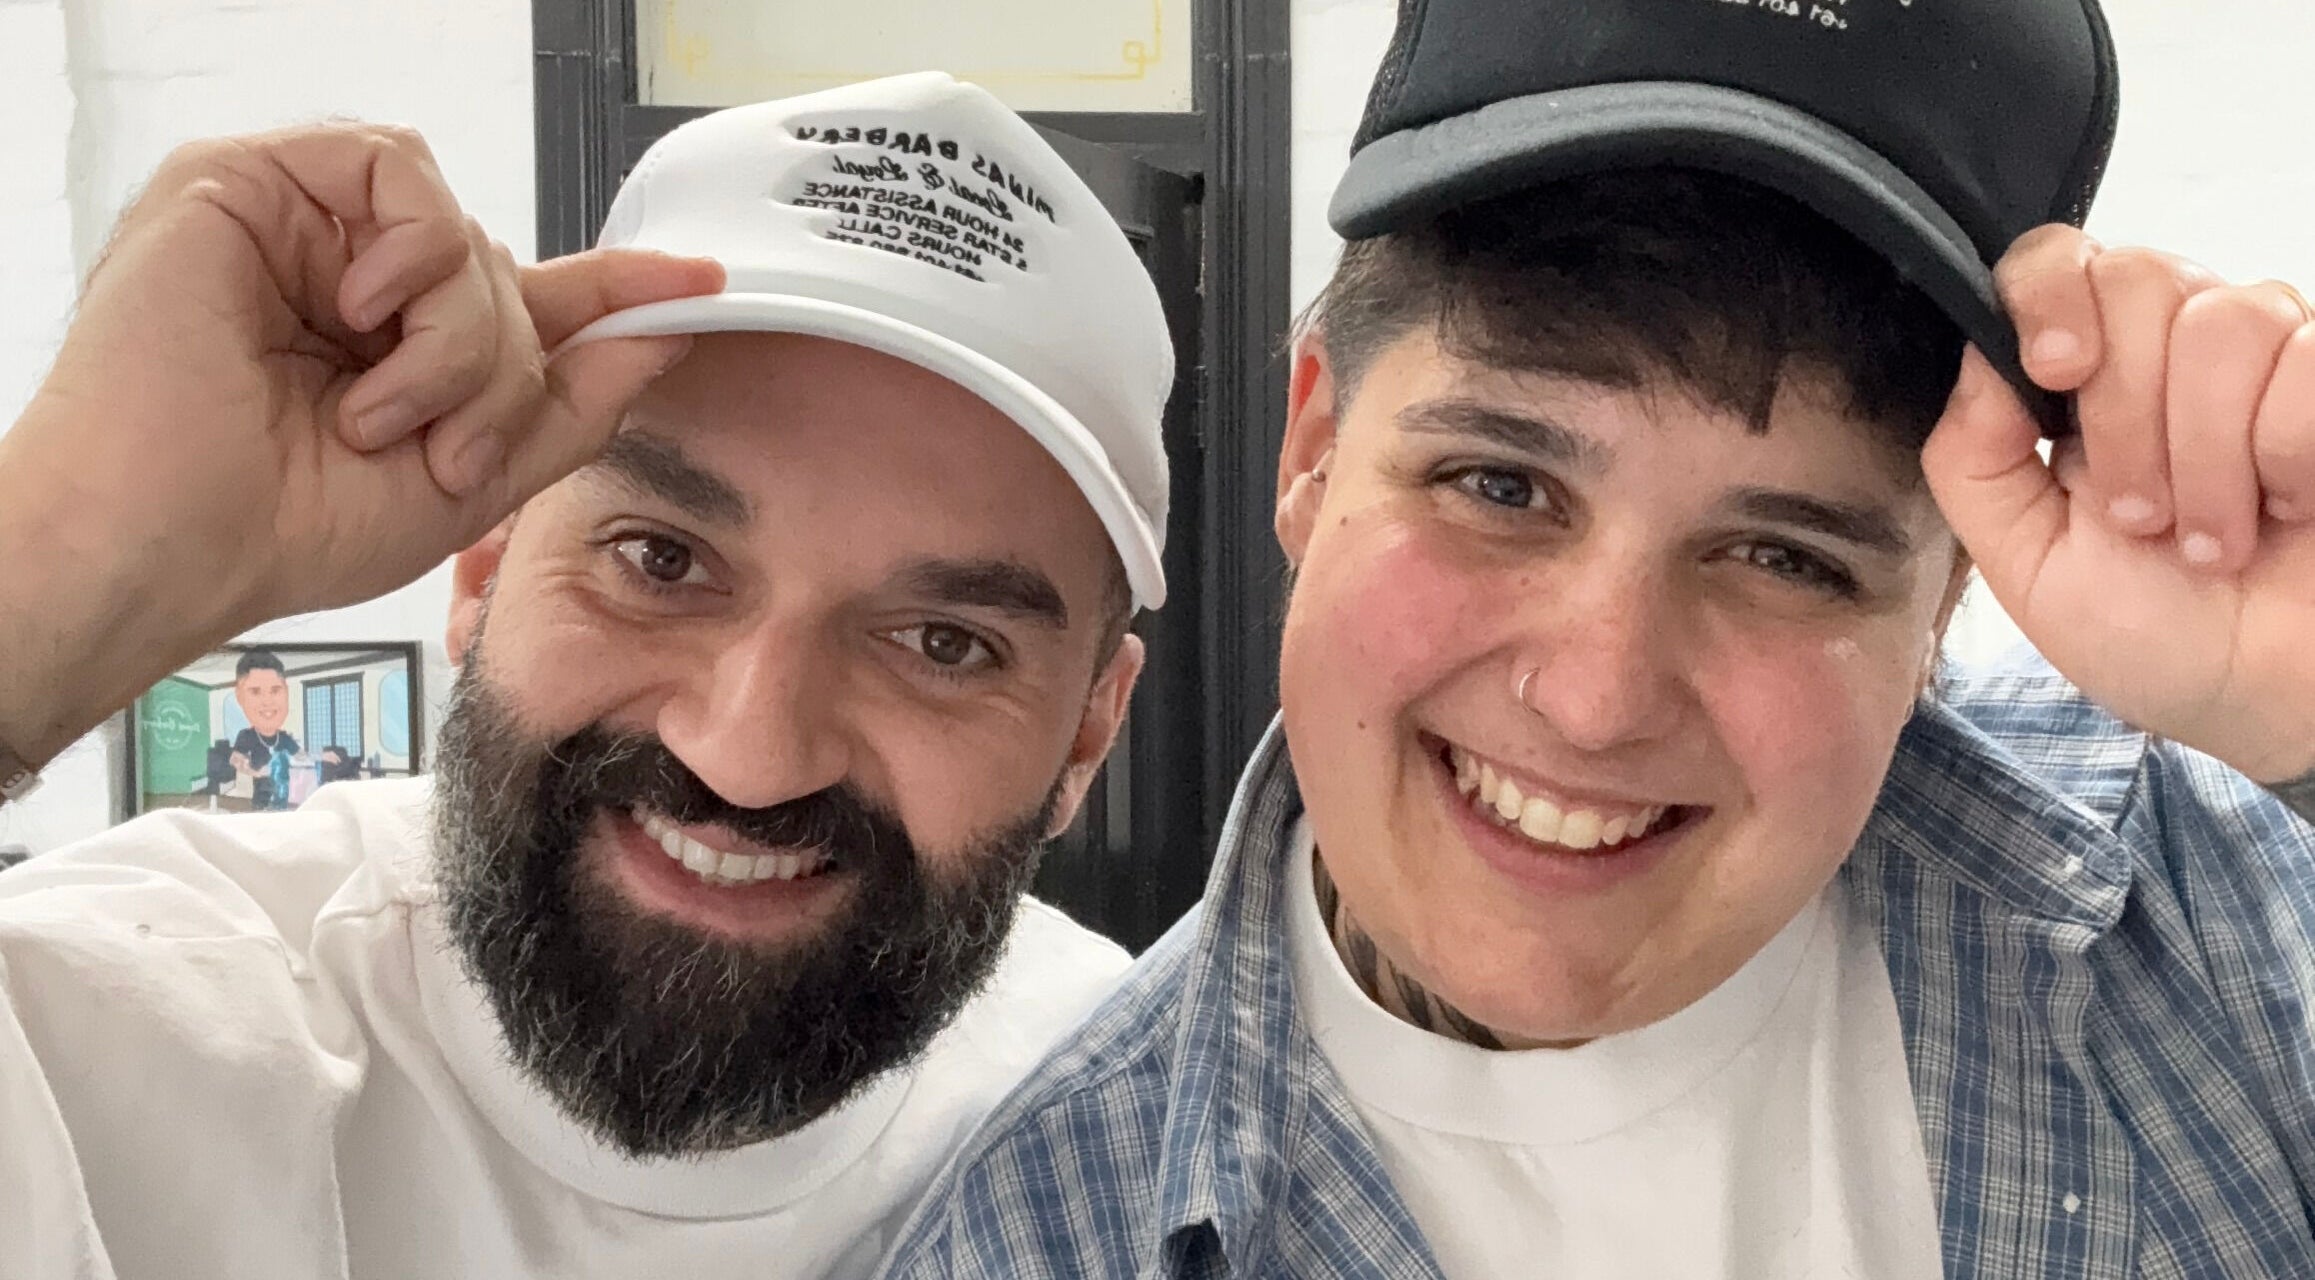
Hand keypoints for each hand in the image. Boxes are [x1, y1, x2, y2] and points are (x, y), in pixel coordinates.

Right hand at [0, 122, 723, 763]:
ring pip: (464, 231)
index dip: (614, 289)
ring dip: (457, 337)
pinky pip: (398, 170)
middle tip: (444, 447)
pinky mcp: (248, 181)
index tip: (697, 282)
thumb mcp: (476, 479)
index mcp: (395, 347)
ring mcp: (301, 229)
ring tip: (383, 413)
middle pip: (504, 276)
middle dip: (501, 372)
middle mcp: (350, 280)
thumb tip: (660, 334)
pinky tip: (360, 316)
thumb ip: (573, 402)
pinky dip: (410, 256)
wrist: (179, 541)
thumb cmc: (288, 526)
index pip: (525, 299)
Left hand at [1923, 226, 2314, 782]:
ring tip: (2212, 538)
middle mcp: (2180, 347)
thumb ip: (1975, 461)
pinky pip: (2306, 367)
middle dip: (2125, 415)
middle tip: (2142, 517)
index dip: (2049, 296)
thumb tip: (1976, 356)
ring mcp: (2275, 358)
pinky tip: (2289, 513)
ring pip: (2224, 322)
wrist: (2273, 703)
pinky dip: (2285, 458)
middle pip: (2137, 279)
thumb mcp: (2028, 564)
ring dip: (2204, 457)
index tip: (2053, 373)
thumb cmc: (2159, 637)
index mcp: (2089, 379)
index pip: (2056, 261)